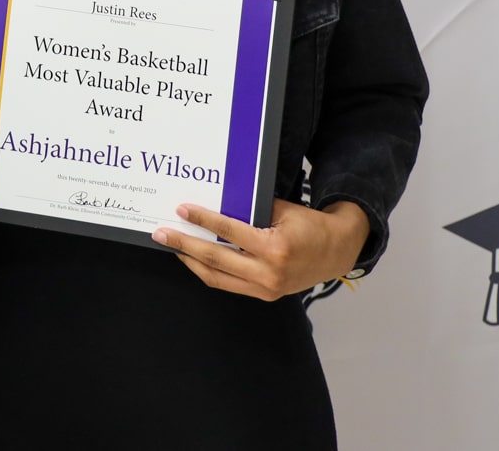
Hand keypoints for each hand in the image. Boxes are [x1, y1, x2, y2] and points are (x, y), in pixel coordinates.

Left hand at [152, 198, 369, 301]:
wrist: (337, 252)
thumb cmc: (311, 226)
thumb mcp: (284, 210)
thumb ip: (252, 209)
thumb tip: (217, 204)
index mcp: (274, 248)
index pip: (229, 232)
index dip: (203, 220)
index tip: (182, 210)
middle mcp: (268, 273)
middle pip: (215, 258)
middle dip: (184, 245)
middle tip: (161, 233)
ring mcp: (265, 288)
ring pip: (216, 276)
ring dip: (190, 261)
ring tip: (172, 246)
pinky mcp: (264, 295)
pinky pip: (227, 284)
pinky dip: (207, 271)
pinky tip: (193, 259)